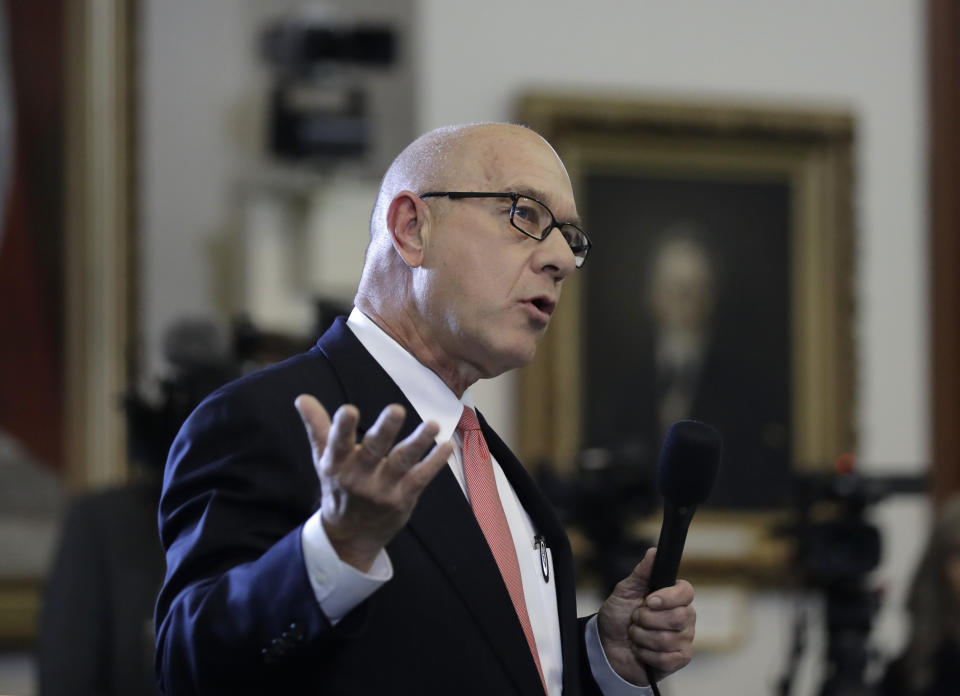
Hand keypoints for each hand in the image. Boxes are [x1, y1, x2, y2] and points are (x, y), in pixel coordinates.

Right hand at [294, 395, 452, 571]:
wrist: (350, 536)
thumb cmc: (338, 487)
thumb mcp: (324, 459)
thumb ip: (317, 427)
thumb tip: (302, 398)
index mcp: (336, 464)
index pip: (338, 443)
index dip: (342, 427)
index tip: (349, 410)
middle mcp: (358, 477)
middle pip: (373, 451)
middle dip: (385, 431)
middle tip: (397, 410)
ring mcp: (382, 489)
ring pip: (402, 462)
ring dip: (418, 443)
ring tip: (432, 424)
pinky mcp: (403, 498)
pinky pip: (421, 478)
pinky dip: (435, 462)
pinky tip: (446, 446)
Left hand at [596, 548, 695, 685]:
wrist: (608, 645)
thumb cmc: (619, 615)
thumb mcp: (625, 590)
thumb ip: (641, 572)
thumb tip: (654, 551)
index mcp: (675, 596)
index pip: (686, 592)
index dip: (668, 597)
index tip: (648, 600)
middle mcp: (685, 616)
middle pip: (678, 617)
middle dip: (647, 619)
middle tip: (635, 618)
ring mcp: (684, 639)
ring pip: (667, 639)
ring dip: (642, 637)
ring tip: (635, 634)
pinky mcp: (679, 659)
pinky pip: (667, 658)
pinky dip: (646, 654)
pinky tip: (641, 650)